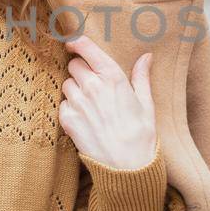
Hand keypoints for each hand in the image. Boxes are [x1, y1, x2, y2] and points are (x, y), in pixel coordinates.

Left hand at [58, 35, 156, 170]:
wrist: (127, 167)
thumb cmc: (141, 136)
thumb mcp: (147, 104)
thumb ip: (142, 77)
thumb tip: (146, 57)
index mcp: (112, 77)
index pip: (86, 48)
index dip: (77, 43)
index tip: (73, 43)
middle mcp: (92, 86)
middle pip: (74, 65)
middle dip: (81, 70)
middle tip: (92, 83)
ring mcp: (78, 103)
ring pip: (66, 84)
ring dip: (74, 89)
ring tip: (90, 105)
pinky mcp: (67, 120)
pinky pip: (62, 104)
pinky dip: (70, 108)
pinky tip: (84, 118)